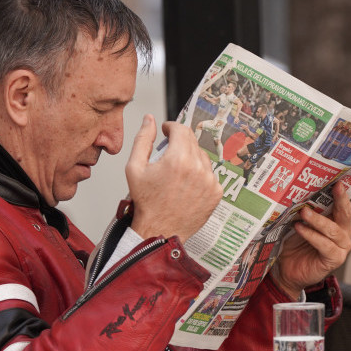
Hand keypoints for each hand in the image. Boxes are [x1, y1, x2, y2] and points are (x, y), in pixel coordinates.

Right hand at [125, 115, 222, 240]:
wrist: (159, 230)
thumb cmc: (145, 202)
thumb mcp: (135, 168)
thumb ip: (143, 139)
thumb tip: (149, 120)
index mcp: (178, 159)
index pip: (181, 129)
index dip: (171, 127)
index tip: (166, 131)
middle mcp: (197, 168)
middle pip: (192, 141)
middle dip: (179, 143)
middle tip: (167, 155)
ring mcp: (210, 181)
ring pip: (202, 156)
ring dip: (190, 158)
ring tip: (176, 173)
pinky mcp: (216, 193)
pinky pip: (209, 173)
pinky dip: (199, 174)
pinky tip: (186, 185)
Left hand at [271, 181, 350, 295]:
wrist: (287, 269)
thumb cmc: (294, 244)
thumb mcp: (300, 223)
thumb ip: (306, 210)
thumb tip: (300, 191)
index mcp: (337, 222)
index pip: (342, 205)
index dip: (342, 193)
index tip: (338, 180)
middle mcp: (343, 233)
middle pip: (344, 214)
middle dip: (340, 200)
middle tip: (334, 187)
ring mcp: (341, 248)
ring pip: (333, 230)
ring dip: (317, 220)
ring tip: (303, 212)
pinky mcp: (334, 259)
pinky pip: (325, 245)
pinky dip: (311, 235)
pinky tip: (300, 228)